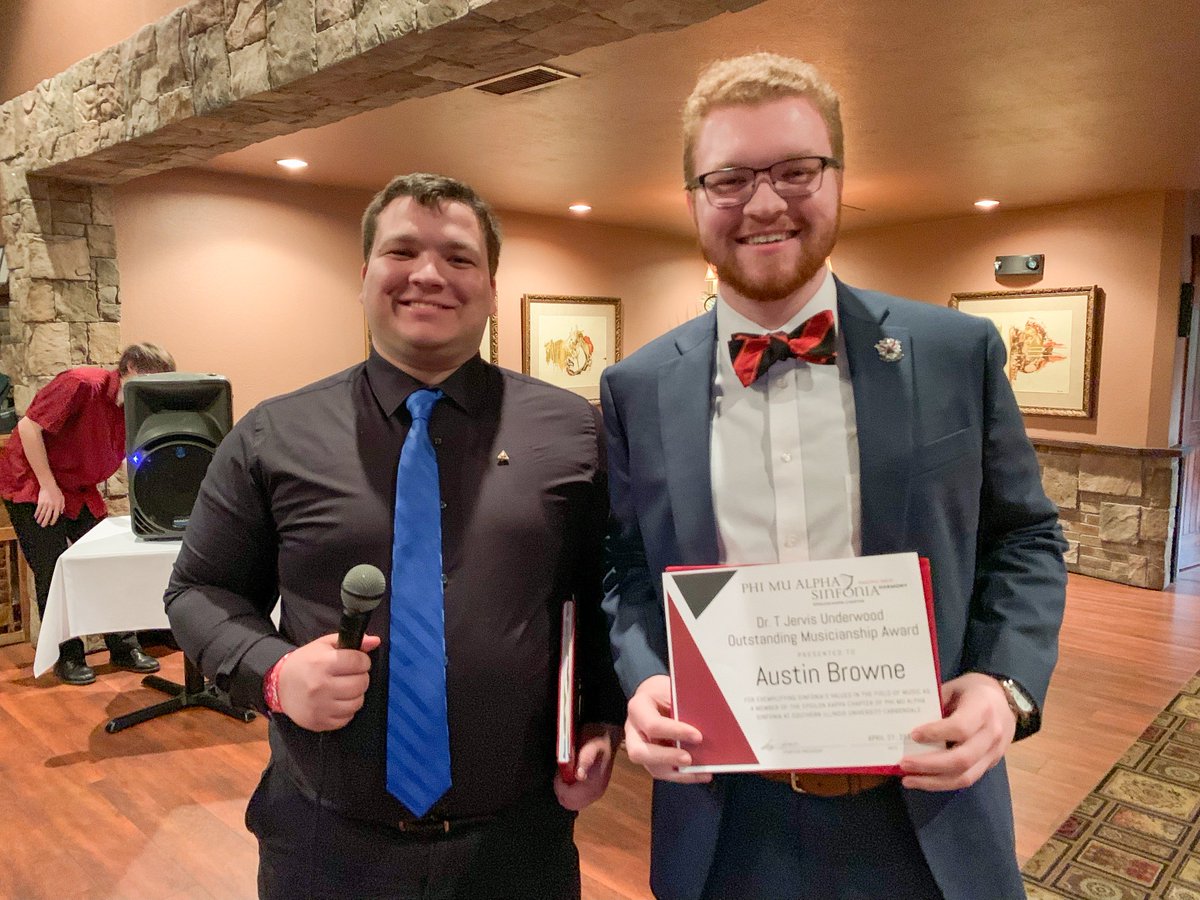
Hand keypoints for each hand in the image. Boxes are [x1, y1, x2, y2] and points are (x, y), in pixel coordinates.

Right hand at [34, 483, 64, 526]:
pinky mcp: (40, 502)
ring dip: (40, 519)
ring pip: (42, 514)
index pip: (56, 515)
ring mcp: (46, 504)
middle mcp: (52, 505)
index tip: (51, 524)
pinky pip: (38, 509)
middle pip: (48, 516)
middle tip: (43, 526)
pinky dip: (36, 514)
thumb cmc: (56, 491)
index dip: (53, 520)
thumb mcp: (62, 498)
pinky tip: (35, 517)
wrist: (49, 485)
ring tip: (38, 523)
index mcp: (58, 505)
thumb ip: (62, 505)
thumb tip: (62, 512)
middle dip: (45, 522)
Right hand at [276, 632, 381, 730]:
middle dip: (361, 677)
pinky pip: (347, 718)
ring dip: (355, 694)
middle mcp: (321, 686)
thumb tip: (375, 641)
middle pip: (361, 683)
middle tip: (351, 675)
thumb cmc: (304, 663)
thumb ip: (350, 641)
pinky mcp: (319, 722)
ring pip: (357, 702)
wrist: (279, 685)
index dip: (362, 660)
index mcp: (322, 663)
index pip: (359, 662)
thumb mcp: (324, 645)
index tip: (357, 661)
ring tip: (344, 688)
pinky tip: (337, 701)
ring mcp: (320, 707)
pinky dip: (346, 710)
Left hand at [554, 723, 621, 810]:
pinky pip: (577, 799)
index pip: (569, 797)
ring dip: (565, 791)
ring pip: (572, 803)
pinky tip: (570, 778)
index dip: (560, 786)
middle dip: (561, 790)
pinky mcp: (593, 790)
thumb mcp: (590, 747)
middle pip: (570, 804)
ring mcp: (595, 792)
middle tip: (561, 775)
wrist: (607, 736)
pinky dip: (570, 791)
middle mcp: (596, 792)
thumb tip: (580, 775)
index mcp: (594, 784)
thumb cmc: (596, 741)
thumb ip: (584, 761)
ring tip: (566, 775)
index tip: (559, 773)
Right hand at [623, 674, 710, 783]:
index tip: (698, 736)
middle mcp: (632, 730)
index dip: (675, 732)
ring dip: (677, 773)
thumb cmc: (663, 691)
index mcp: (637, 707)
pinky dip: (681, 776)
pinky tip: (699, 774)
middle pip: (639, 752)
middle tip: (689, 759)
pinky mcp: (649, 758)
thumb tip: (707, 724)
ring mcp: (638, 746)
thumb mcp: (671, 689)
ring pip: (651, 767)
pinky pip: (661, 772)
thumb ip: (681, 705)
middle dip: (666, 758)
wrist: (653, 695)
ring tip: (700, 772)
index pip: (652, 724)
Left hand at [899, 672, 1015, 791]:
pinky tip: (924, 780)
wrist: (1007, 700)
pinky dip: (943, 783)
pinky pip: (967, 779)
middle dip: (929, 765)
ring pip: (965, 777)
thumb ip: (936, 702)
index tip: (912, 735)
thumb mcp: (954, 687)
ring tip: (908, 780)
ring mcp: (994, 753)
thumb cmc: (974, 690)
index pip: (960, 728)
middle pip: (962, 759)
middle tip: (903, 764)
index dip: (935, 733)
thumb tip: (906, 722)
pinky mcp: (990, 765)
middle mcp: (992, 734)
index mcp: (983, 709)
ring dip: (934, 782)